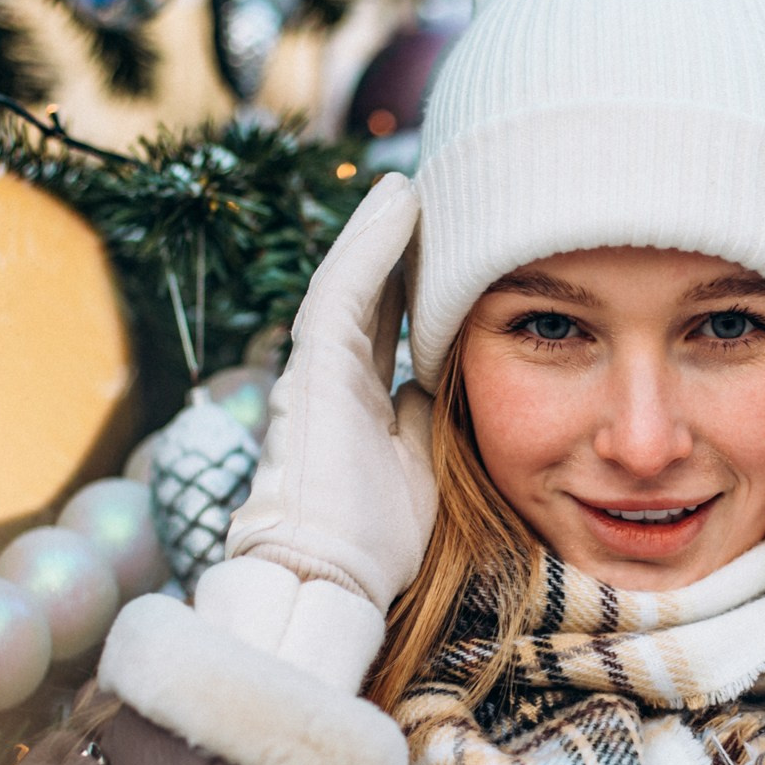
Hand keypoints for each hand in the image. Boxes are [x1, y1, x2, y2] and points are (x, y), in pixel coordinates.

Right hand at [225, 173, 433, 611]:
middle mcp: (331, 379)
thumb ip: (422, 423)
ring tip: (418, 184)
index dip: (415, 287)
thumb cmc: (372, 543)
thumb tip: (435, 386)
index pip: (389, 328)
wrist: (327, 580)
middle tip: (441, 200)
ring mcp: (316, 370)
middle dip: (402, 249)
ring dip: (384, 232)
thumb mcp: (417, 469)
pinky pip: (343, 290)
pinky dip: (370, 244)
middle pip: (372, 295)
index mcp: (357, 404)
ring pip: (353, 281)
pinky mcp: (312, 369)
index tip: (452, 252)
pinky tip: (397, 203)